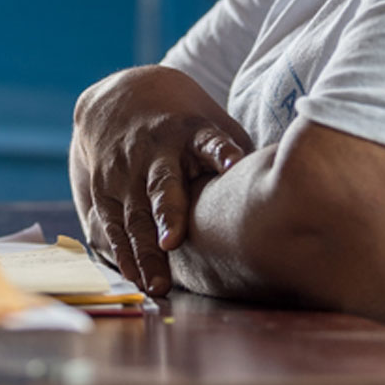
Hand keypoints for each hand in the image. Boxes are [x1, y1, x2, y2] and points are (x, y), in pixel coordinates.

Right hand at [70, 65, 253, 295]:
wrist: (119, 101)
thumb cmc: (183, 122)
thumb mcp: (212, 121)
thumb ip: (237, 154)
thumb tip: (280, 189)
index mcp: (190, 131)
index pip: (208, 141)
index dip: (221, 152)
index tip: (233, 163)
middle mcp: (154, 152)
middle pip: (162, 184)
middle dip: (167, 214)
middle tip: (172, 242)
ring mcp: (126, 172)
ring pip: (135, 215)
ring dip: (145, 251)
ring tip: (157, 283)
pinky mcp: (104, 190)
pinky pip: (112, 226)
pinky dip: (122, 254)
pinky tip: (134, 278)